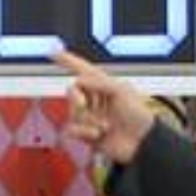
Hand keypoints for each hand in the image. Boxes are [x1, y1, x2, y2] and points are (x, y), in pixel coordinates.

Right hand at [58, 50, 156, 164]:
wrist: (141, 142)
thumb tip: (78, 81)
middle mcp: (95, 99)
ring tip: (105, 126)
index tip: (54, 53)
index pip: (83, 69)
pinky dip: (84, 132)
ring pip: (72, 112)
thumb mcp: (121, 90)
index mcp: (104, 85)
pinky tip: (97, 134)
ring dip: (88, 119)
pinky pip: (72, 129)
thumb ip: (98, 82)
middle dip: (76, 98)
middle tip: (83, 104)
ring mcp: (90, 116)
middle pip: (72, 91)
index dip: (69, 61)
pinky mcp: (87, 133)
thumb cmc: (138, 116)